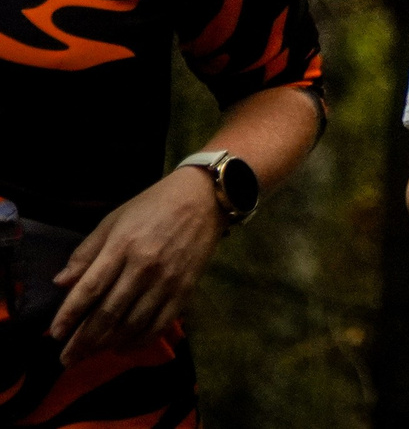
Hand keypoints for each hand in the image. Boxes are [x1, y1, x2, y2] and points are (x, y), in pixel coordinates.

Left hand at [49, 166, 224, 361]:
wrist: (204, 198)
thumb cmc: (152, 206)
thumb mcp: (113, 220)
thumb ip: (87, 252)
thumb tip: (61, 282)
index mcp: (122, 246)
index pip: (90, 289)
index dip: (70, 315)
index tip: (55, 334)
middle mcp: (144, 267)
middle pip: (108, 313)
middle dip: (84, 340)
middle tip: (67, 359)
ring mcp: (167, 281)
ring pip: (133, 324)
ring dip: (108, 344)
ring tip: (91, 354)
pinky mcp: (186, 290)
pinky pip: (160, 324)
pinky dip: (140, 341)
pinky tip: (124, 347)